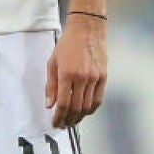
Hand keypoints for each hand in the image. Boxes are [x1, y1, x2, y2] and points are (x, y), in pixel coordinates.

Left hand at [47, 14, 107, 128]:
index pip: (63, 103)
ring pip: (88, 106)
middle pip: (76, 108)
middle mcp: (82, 78)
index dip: (58, 117)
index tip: (55, 123)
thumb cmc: (67, 43)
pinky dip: (91, 109)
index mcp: (67, 74)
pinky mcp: (103, 76)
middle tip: (63, 124)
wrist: (88, 28)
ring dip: (79, 117)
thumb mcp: (53, 62)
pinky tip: (85, 111)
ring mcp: (95, 78)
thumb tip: (49, 105)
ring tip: (72, 120)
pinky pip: (98, 99)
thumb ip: (51, 85)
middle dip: (68, 120)